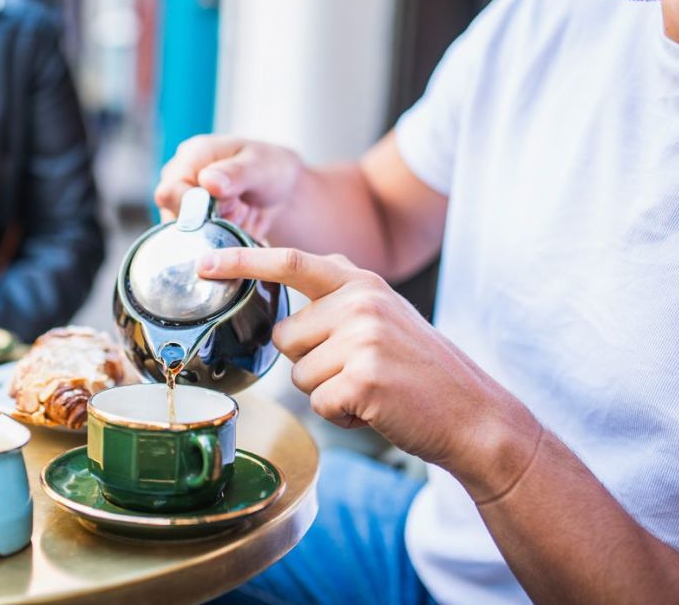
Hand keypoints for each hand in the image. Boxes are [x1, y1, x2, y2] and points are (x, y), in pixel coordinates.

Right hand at [154, 135, 302, 241]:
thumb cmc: (268, 169)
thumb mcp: (260, 166)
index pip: (170, 192)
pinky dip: (224, 240)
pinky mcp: (192, 226)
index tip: (231, 204)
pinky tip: (240, 223)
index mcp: (191, 155)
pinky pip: (201, 246)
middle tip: (243, 206)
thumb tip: (207, 181)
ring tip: (244, 212)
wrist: (279, 191)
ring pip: (189, 236)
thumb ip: (235, 173)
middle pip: (177, 218)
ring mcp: (183, 205)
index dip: (196, 208)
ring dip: (222, 231)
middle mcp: (179, 180)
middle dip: (215, 220)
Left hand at [198, 247, 542, 501]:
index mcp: (361, 282)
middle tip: (358, 371)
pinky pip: (319, 404)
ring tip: (371, 389)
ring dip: (327, 392)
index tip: (204, 264)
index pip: (290, 262)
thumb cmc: (420, 373)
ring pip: (298, 375)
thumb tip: (286, 302)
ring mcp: (363, 336)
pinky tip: (376, 409)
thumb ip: (338, 302)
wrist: (474, 414)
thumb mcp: (384, 317)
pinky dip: (342, 416)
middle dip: (310, 363)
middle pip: (284, 337)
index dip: (242, 262)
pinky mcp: (364, 376)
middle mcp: (360, 301)